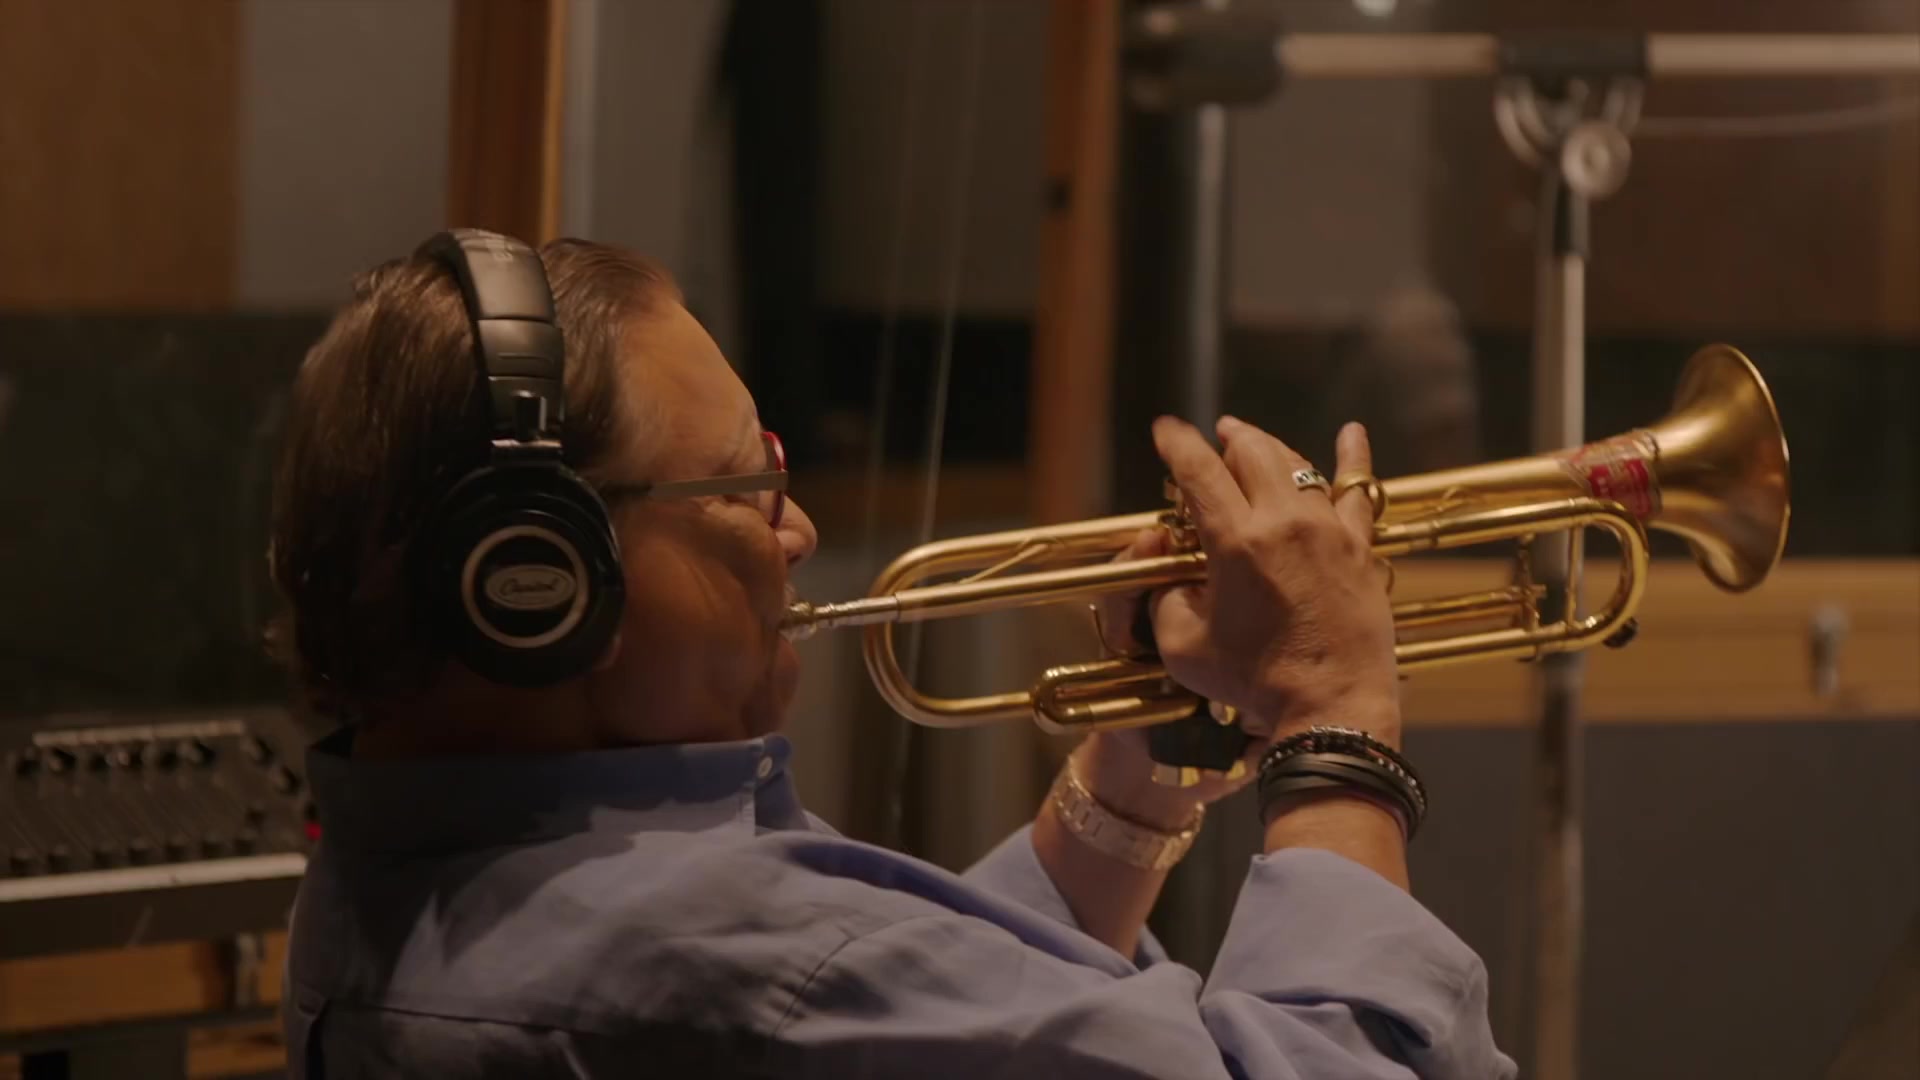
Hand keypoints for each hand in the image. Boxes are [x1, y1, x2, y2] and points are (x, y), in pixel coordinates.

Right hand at [1078, 418, 1399, 824]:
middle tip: (1212, 438)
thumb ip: (1165, 598)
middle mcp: (1284, 522)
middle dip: (1225, 438)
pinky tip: (1351, 433)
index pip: (1198, 470)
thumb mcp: (1182, 645)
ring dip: (1269, 448)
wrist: (1332, 706)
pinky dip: (1352, 457)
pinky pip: (1359, 490)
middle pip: (1251, 452)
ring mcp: (1329, 531)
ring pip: (1297, 464)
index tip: (1164, 429)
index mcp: (1235, 542)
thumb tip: (1171, 571)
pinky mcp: (1361, 548)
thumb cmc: (1254, 683)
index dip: (1176, 442)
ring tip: (1252, 443)